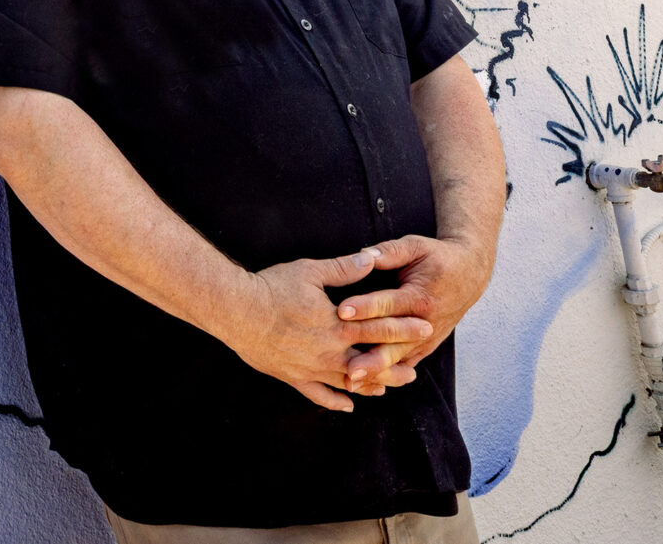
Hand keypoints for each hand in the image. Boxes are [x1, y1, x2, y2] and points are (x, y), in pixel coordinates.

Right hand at [216, 248, 435, 412]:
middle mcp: (329, 352)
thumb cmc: (273, 288)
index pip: (379, 328)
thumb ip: (344, 268)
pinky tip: (349, 404)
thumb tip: (372, 259)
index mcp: (338, 325)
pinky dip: (336, 401)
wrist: (237, 311)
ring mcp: (312, 368)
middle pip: (370, 362)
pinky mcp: (294, 378)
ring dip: (371, 386)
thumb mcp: (310, 271)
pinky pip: (319, 395)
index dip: (404, 328)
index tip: (424, 329)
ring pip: (350, 383)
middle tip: (414, 372)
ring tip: (387, 388)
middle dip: (395, 366)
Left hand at [331, 233, 494, 375]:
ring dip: (375, 372)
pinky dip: (388, 376)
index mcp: (420, 296)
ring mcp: (426, 338)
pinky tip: (369, 386)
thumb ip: (390, 251)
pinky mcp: (426, 347)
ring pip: (398, 360)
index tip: (341, 312)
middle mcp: (425, 322)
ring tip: (352, 382)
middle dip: (369, 355)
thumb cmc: (437, 258)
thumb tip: (363, 255)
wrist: (469, 275)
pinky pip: (406, 365)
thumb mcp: (416, 247)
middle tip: (346, 366)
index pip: (388, 304)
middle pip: (393, 342)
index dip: (364, 307)